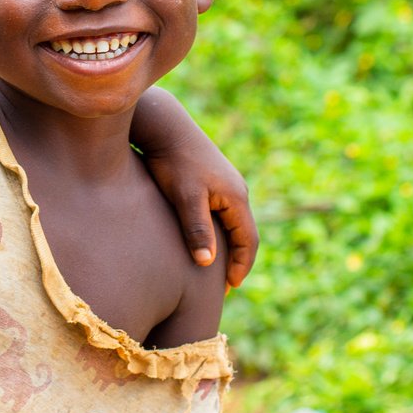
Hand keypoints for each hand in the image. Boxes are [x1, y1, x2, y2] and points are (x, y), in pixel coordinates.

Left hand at [132, 88, 258, 287]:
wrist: (164, 126)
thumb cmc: (172, 161)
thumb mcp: (184, 197)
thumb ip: (197, 229)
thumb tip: (207, 263)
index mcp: (236, 198)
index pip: (249, 240)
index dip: (241, 265)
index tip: (230, 286)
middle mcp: (237, 190)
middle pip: (244, 233)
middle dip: (236, 259)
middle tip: (224, 285)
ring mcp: (225, 184)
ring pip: (232, 222)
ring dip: (227, 245)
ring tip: (213, 267)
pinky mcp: (212, 179)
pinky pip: (221, 211)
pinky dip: (218, 230)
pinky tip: (202, 239)